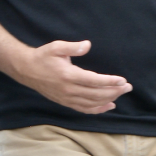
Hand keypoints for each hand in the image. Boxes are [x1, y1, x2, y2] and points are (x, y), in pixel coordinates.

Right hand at [15, 40, 131, 113]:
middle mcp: (69, 89)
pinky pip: (84, 109)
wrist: (26, 70)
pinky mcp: (65, 102)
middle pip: (96, 94)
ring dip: (109, 100)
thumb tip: (87, 45)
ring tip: (121, 93)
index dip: (110, 82)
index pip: (94, 81)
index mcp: (68, 75)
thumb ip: (73, 47)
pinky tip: (109, 106)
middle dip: (115, 91)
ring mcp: (67, 98)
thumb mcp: (56, 47)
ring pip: (92, 103)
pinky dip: (98, 109)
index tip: (122, 80)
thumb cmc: (43, 56)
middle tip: (128, 87)